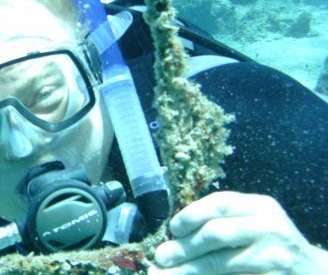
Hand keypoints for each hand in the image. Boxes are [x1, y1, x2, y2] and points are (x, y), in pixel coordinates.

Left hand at [149, 191, 327, 274]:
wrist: (311, 272)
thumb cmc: (270, 242)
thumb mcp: (253, 221)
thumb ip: (222, 220)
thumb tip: (174, 234)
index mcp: (261, 206)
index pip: (220, 203)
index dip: (192, 214)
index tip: (174, 228)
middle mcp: (269, 227)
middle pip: (217, 232)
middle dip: (185, 245)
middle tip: (162, 256)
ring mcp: (273, 256)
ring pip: (221, 261)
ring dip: (189, 268)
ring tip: (166, 273)